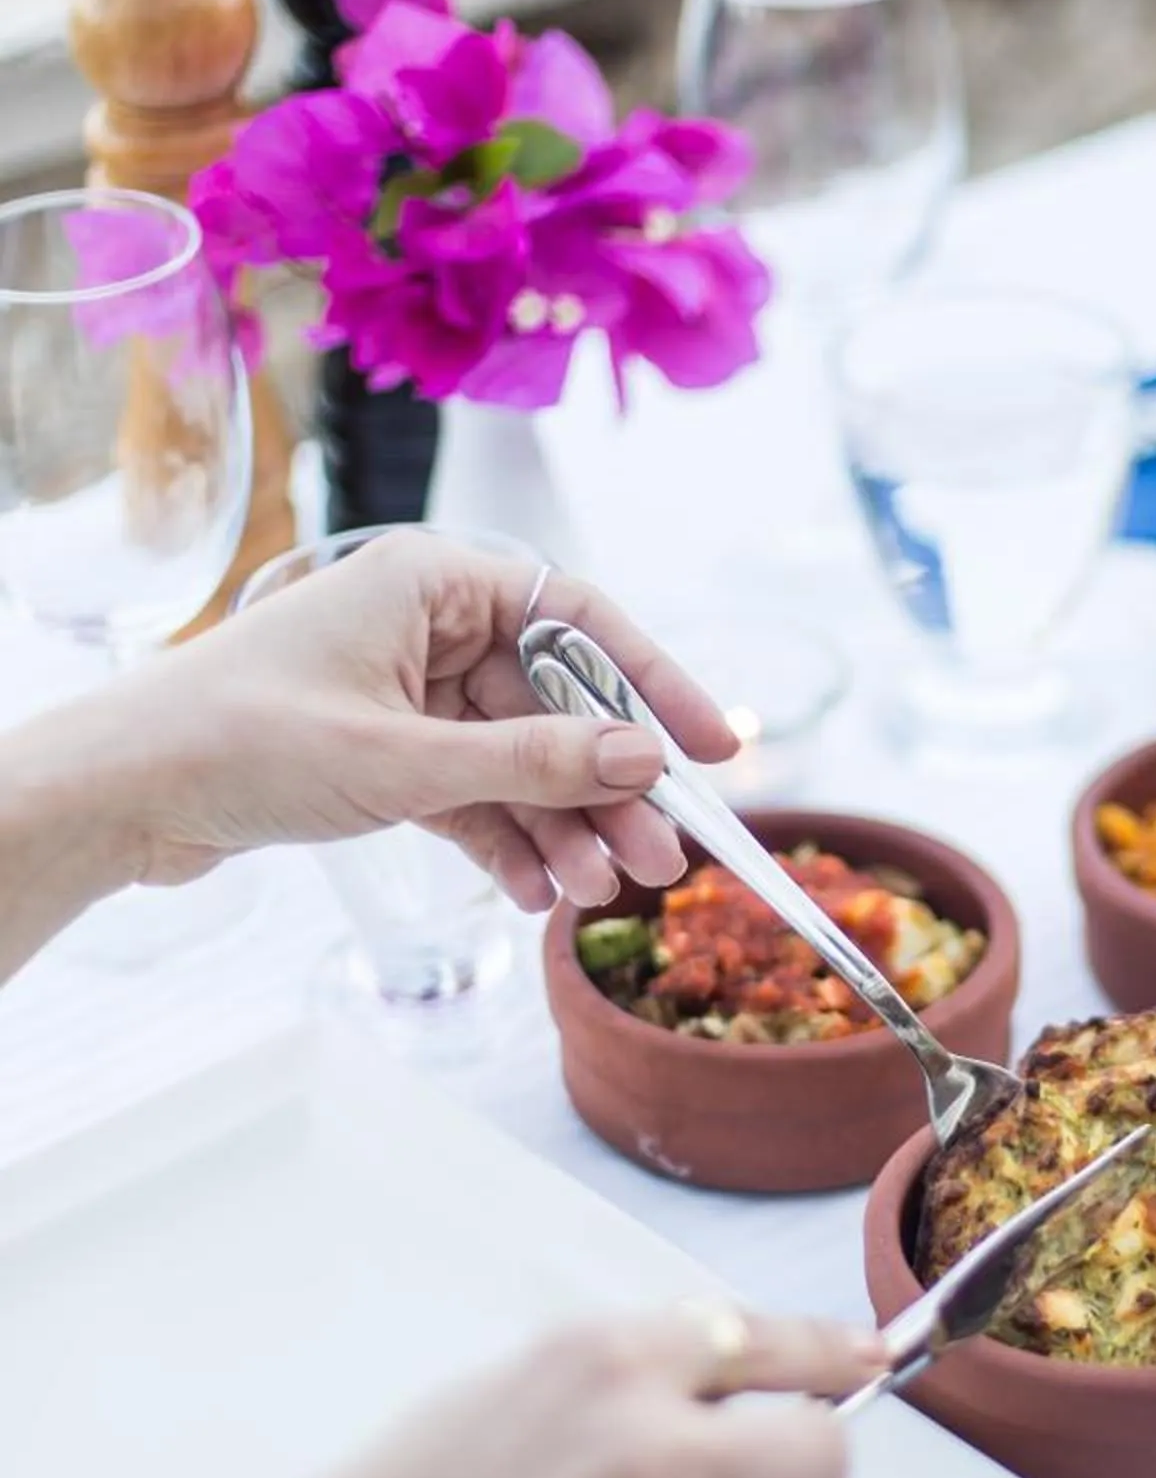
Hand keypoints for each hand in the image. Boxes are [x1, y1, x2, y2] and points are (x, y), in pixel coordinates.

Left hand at [84, 531, 734, 910]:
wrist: (122, 792)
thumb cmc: (241, 741)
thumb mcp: (402, 759)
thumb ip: (530, 764)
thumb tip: (642, 762)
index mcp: (432, 583)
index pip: (578, 619)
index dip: (654, 683)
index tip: (712, 751)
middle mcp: (426, 626)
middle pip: (556, 704)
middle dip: (608, 788)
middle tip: (661, 859)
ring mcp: (406, 693)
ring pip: (519, 760)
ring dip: (562, 828)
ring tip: (599, 893)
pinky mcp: (384, 754)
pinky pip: (473, 795)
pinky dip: (505, 843)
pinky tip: (533, 894)